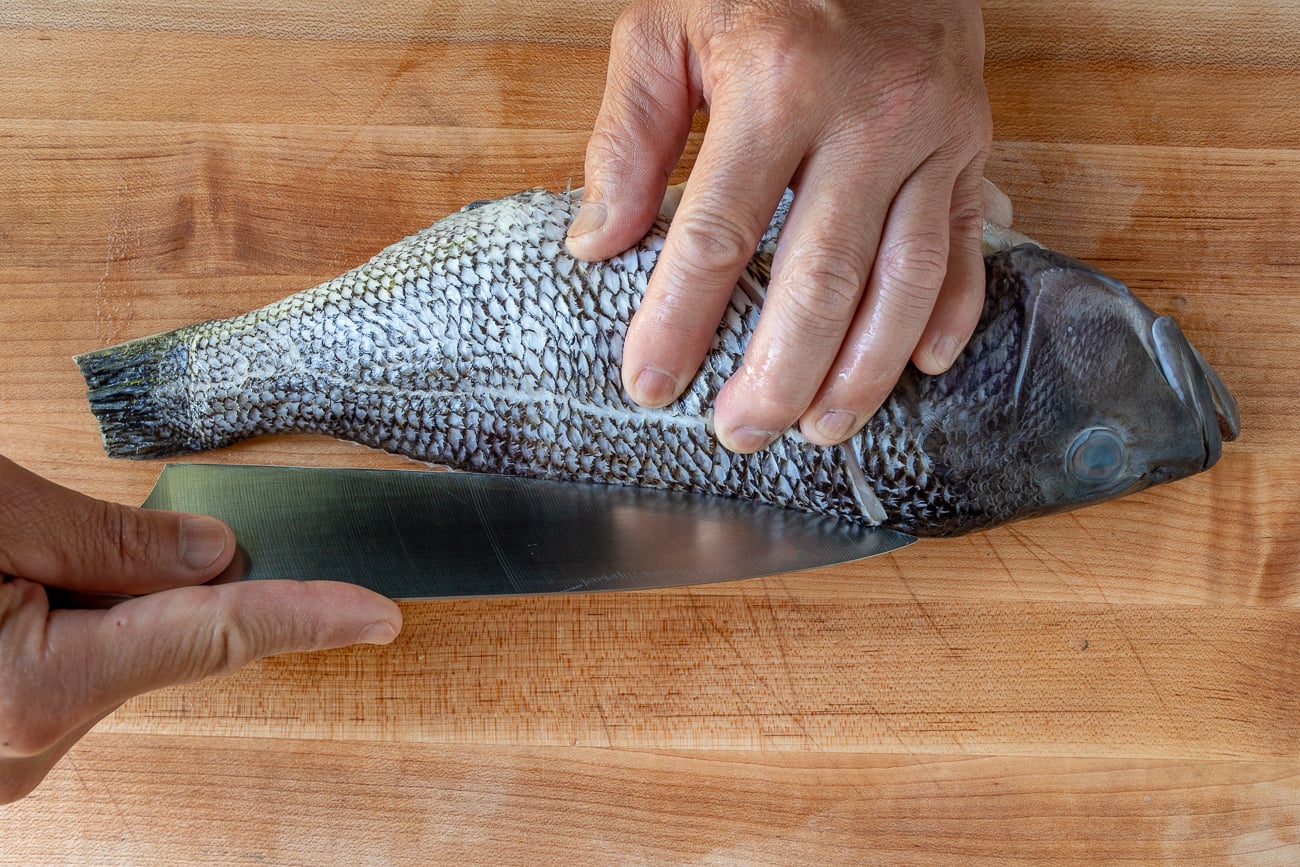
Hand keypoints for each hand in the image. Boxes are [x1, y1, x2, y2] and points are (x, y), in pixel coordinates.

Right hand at [0, 456, 401, 802]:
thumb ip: (110, 540)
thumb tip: (216, 552)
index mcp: (33, 692)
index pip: (214, 636)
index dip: (305, 613)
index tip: (377, 612)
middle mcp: (27, 749)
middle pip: (167, 642)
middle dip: (162, 580)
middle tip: (92, 532)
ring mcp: (11, 758)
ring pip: (124, 656)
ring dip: (105, 600)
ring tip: (20, 562)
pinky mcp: (1, 746)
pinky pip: (80, 672)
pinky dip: (78, 625)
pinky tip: (25, 591)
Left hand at [567, 0, 993, 451]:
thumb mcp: (667, 25)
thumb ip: (627, 135)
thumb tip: (598, 244)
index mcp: (779, 82)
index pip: (719, 231)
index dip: (681, 319)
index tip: (649, 384)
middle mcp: (867, 116)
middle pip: (821, 277)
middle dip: (778, 373)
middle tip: (741, 434)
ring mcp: (932, 136)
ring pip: (904, 281)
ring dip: (864, 370)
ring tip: (823, 431)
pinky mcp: (973, 147)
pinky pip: (968, 248)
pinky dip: (951, 316)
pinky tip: (921, 368)